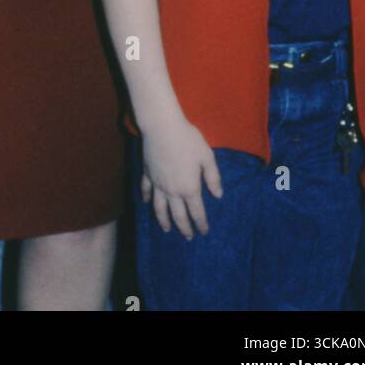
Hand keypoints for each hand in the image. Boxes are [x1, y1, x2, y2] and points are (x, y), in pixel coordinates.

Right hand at [141, 113, 221, 238]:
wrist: (162, 127)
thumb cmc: (188, 140)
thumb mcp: (207, 157)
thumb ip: (213, 177)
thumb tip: (218, 195)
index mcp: (190, 188)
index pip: (196, 212)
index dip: (201, 224)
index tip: (204, 232)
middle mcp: (173, 191)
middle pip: (178, 215)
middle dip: (184, 228)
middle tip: (188, 237)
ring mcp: (158, 184)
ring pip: (160, 208)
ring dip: (163, 220)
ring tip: (166, 229)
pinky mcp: (147, 174)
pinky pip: (146, 190)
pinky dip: (146, 198)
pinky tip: (146, 203)